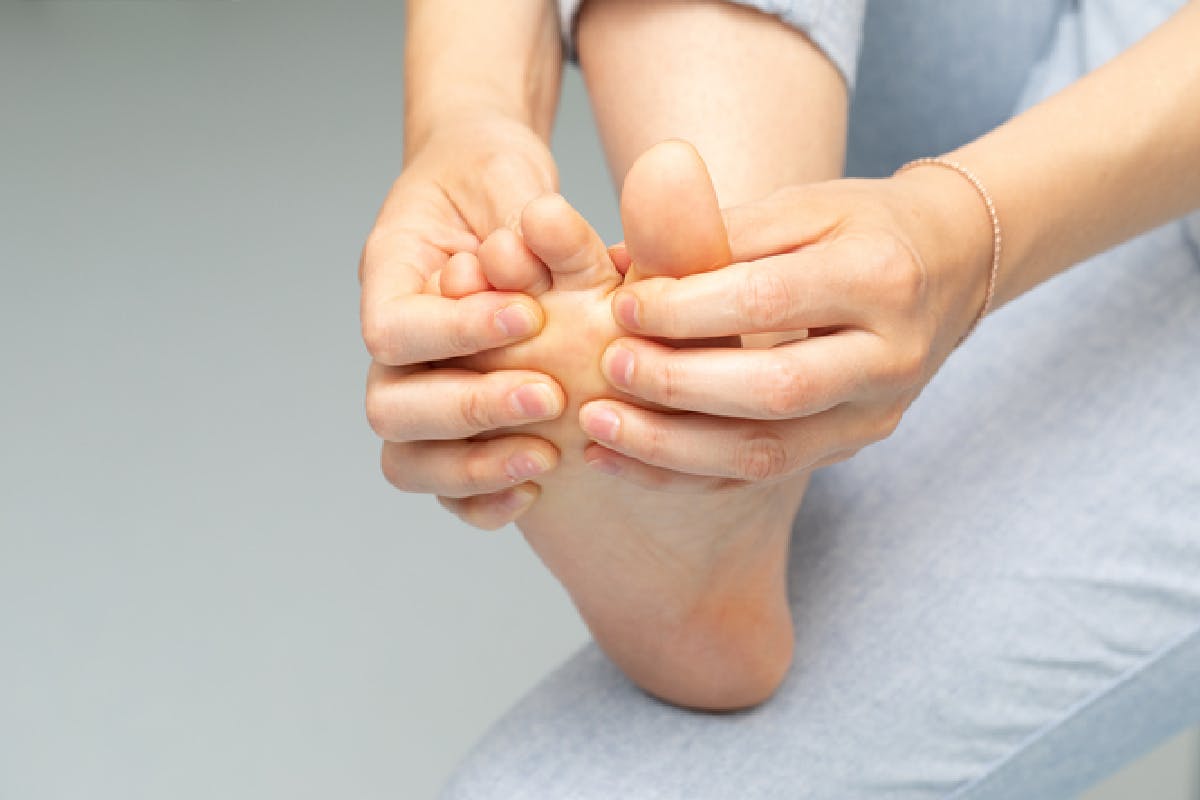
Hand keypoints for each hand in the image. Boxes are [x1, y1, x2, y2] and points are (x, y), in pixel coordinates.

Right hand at [360, 114, 566, 528]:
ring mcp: (417, 389)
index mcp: (389, 276)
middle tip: (549, 395)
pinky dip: (482, 497)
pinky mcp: (453, 426)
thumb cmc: (495, 179)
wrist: (491, 192)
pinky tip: (537, 486)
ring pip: (407, 459)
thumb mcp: (509, 175)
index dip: (455, 332)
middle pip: (390, 407)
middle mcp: (394, 343)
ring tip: (549, 454)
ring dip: (475, 466)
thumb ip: (524, 211)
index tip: (530, 315)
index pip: (392, 329)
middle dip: (470, 408)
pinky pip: (442, 484)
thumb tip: (541, 231)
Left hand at [578, 169, 994, 489]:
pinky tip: (625, 460)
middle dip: (678, 385)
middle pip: (775, 391)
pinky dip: (687, 474)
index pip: (771, 301)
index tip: (621, 305)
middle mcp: (889, 357)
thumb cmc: (865, 226)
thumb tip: (620, 258)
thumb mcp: (804, 205)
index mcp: (880, 277)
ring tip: (598, 429)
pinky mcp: (852, 446)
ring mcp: (876, 413)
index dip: (688, 308)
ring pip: (768, 455)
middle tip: (606, 368)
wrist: (953, 267)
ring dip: (671, 450)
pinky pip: (762, 477)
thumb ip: (719, 231)